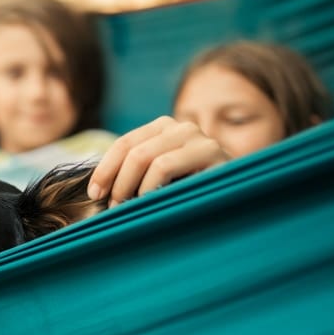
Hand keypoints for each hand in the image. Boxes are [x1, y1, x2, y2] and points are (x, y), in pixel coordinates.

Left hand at [87, 116, 230, 206]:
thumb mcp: (159, 180)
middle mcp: (181, 127)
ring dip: (130, 187)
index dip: (104, 169)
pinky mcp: (212, 152)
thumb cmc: (192, 193)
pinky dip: (150, 187)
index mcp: (163, 128)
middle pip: (132, 150)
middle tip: (112, 207)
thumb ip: (135, 174)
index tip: (94, 193)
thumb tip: (96, 188)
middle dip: (116, 181)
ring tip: (129, 208)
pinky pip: (165, 166)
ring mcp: (198, 137)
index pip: (124, 144)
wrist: (238, 198)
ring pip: (146, 157)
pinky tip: (150, 202)